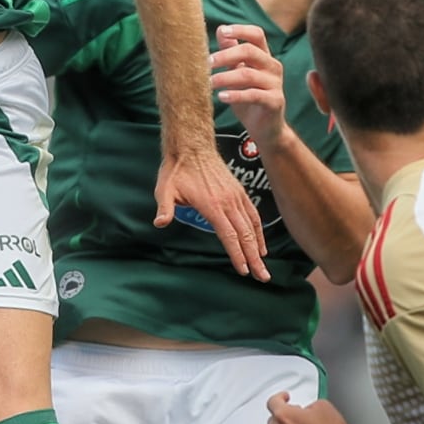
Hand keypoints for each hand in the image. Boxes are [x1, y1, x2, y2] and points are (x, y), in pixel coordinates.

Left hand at [155, 149, 268, 279]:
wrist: (192, 146)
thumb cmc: (177, 170)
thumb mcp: (165, 189)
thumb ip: (165, 208)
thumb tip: (160, 223)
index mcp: (212, 204)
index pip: (228, 234)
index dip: (237, 254)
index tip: (244, 270)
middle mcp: (228, 201)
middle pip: (245, 235)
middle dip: (254, 258)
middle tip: (263, 277)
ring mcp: (236, 196)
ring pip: (252, 226)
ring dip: (259, 247)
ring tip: (264, 266)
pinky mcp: (239, 191)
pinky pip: (253, 214)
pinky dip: (259, 230)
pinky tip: (260, 243)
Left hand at [209, 24, 288, 147]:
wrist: (265, 129)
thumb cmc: (249, 98)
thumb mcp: (238, 73)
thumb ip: (231, 52)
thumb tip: (221, 29)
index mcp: (264, 56)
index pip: (257, 34)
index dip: (240, 29)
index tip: (223, 31)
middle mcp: (272, 66)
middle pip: (250, 51)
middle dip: (225, 55)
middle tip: (207, 63)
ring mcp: (275, 84)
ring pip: (248, 74)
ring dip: (225, 77)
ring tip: (209, 83)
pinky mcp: (275, 101)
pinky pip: (253, 95)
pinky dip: (236, 95)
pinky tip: (222, 97)